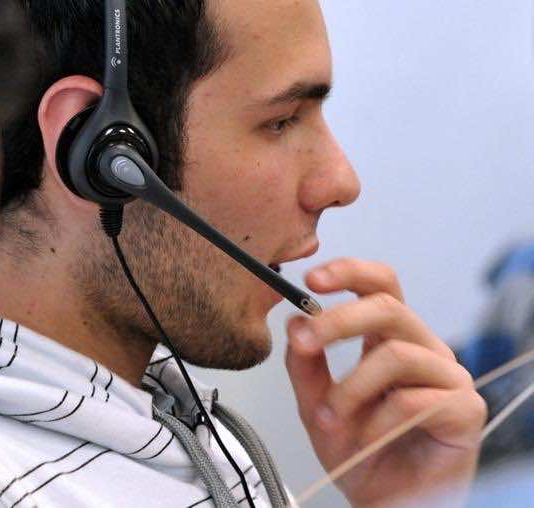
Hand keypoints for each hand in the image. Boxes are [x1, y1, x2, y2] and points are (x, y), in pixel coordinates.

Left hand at [284, 258, 485, 507]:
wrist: (384, 499)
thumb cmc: (359, 450)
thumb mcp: (316, 403)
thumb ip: (304, 365)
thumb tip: (294, 321)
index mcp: (390, 339)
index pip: (380, 286)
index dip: (350, 272)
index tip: (312, 279)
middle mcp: (422, 349)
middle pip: (388, 307)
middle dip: (337, 320)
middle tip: (304, 341)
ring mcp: (447, 377)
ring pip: (395, 353)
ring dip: (350, 387)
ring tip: (329, 418)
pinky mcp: (463, 409)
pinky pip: (414, 399)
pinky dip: (378, 421)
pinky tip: (366, 439)